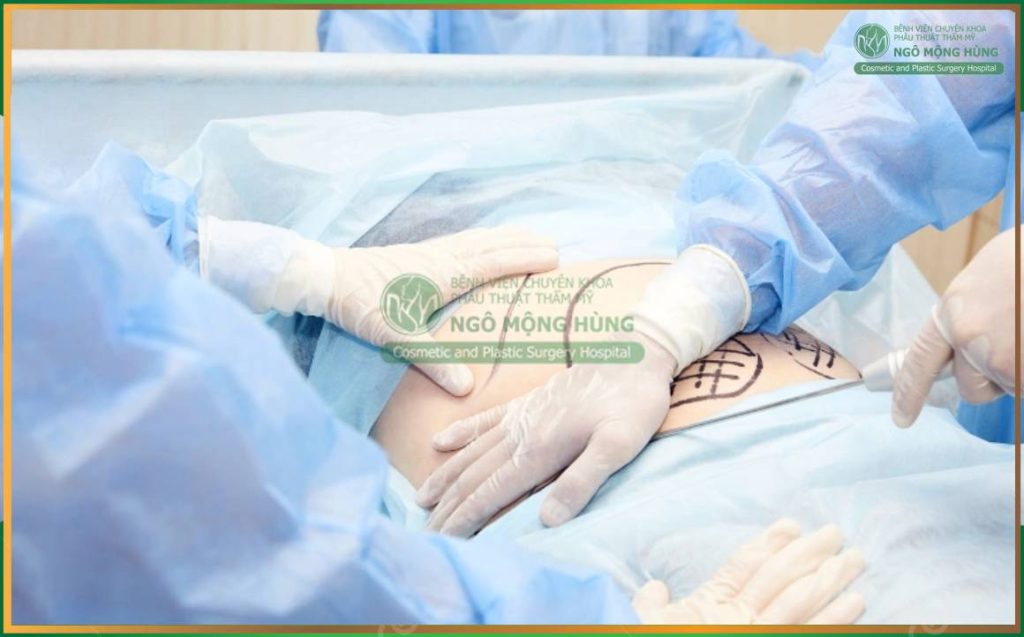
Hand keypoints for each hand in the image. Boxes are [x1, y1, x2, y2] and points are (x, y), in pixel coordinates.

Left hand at [325, 227, 558, 395]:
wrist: (323, 275)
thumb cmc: (359, 304)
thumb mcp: (395, 338)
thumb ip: (433, 361)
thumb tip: (467, 387)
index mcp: (442, 274)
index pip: (493, 263)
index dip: (524, 259)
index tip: (554, 257)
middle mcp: (440, 257)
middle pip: (490, 244)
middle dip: (522, 242)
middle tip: (553, 243)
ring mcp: (427, 251)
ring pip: (476, 239)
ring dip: (504, 237)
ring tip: (526, 236)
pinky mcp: (414, 253)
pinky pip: (459, 241)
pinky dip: (480, 239)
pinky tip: (477, 244)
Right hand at [415, 332, 676, 536]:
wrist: (634, 354)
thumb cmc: (632, 403)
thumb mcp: (618, 446)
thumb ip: (582, 481)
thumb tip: (547, 520)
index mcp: (538, 450)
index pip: (490, 493)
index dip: (464, 519)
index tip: (441, 542)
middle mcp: (520, 433)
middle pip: (473, 477)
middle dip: (447, 507)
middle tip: (422, 533)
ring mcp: (520, 416)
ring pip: (471, 452)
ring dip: (445, 477)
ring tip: (421, 499)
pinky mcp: (527, 403)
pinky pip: (483, 421)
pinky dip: (460, 434)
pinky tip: (439, 442)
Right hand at [632, 519, 864, 624]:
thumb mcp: (645, 623)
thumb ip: (651, 603)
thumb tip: (656, 587)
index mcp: (710, 605)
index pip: (745, 566)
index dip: (769, 543)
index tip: (792, 525)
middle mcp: (739, 620)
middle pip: (781, 579)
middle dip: (811, 555)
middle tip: (837, 534)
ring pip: (803, 604)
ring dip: (832, 580)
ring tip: (855, 561)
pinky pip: (810, 634)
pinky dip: (836, 620)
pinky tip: (857, 604)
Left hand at [892, 227, 1017, 426]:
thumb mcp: (986, 278)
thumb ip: (969, 314)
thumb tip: (967, 341)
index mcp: (952, 312)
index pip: (920, 361)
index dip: (909, 392)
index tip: (900, 419)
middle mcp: (969, 340)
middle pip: (973, 389)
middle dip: (993, 379)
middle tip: (1015, 338)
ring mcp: (1003, 360)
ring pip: (1010, 388)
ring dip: (1021, 371)